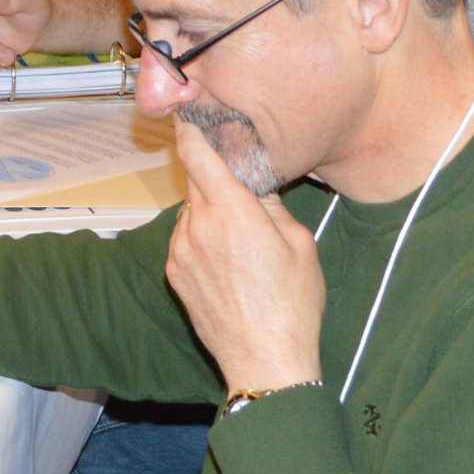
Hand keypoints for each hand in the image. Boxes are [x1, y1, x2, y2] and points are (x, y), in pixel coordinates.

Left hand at [165, 121, 325, 395]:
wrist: (265, 360)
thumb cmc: (292, 303)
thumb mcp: (300, 243)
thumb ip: (272, 204)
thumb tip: (255, 181)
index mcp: (232, 212)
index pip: (199, 155)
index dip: (191, 130)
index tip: (188, 112)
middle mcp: (197, 226)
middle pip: (196, 182)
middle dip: (213, 177)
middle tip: (238, 184)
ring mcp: (180, 251)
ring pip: (190, 212)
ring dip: (209, 212)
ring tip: (240, 239)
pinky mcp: (173, 274)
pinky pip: (184, 240)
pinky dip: (200, 238)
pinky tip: (228, 262)